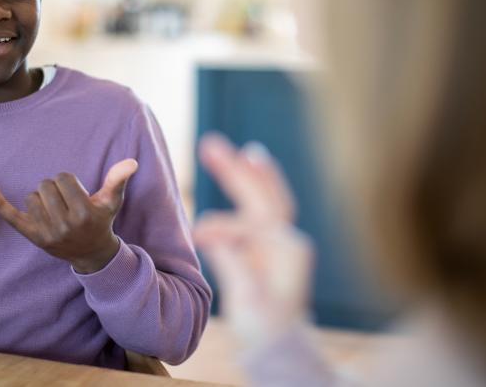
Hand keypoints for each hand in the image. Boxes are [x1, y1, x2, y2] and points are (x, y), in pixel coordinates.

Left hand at [0, 159, 138, 273]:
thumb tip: (132, 161)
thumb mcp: (112, 201)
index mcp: (83, 212)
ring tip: (54, 209)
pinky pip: (12, 217)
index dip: (68, 181)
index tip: (75, 193)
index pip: (64, 178)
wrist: (91, 253)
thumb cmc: (101, 220)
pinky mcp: (33, 237)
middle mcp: (64, 224)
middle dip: (55, 188)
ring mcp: (46, 233)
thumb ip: (118, 180)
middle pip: (46, 185)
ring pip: (32, 196)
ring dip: (41, 198)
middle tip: (65, 202)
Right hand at [193, 133, 312, 346]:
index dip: (222, 225)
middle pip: (262, 195)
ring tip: (240, 149)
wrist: (281, 343)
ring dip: (248, 172)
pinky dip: (256, 185)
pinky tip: (250, 166)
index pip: (251, 221)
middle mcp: (288, 238)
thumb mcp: (246, 298)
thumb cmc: (263, 326)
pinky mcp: (274, 243)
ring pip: (266, 196)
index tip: (198, 234)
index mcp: (285, 250)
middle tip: (210, 144)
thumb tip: (209, 231)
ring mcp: (283, 239)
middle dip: (236, 169)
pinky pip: (265, 206)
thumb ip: (232, 262)